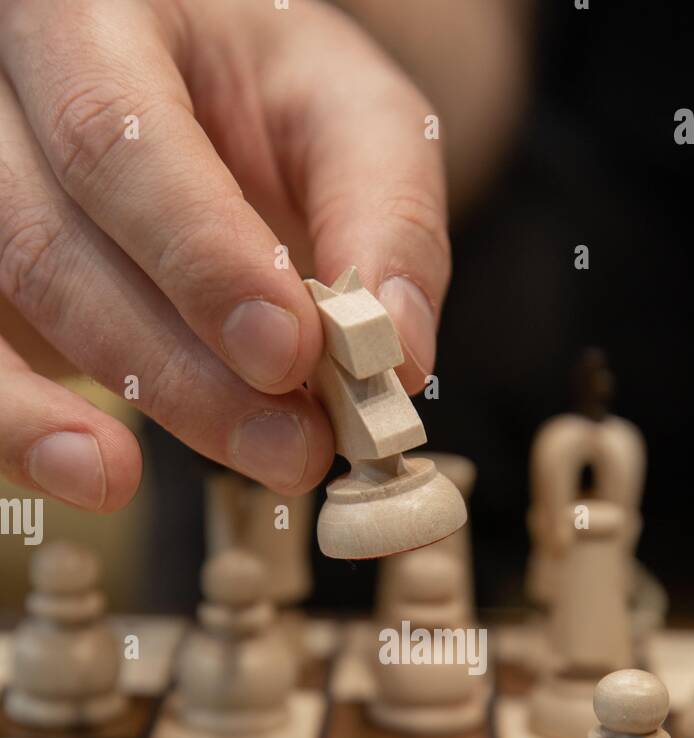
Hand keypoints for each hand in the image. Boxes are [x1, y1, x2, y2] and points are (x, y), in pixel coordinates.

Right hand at [0, 0, 449, 510]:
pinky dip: (26, 436)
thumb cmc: (270, 97)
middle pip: (52, 238)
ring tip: (224, 474)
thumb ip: (386, 219)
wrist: (200, 98)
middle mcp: (4, 92)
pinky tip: (95, 477)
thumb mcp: (352, 119)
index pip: (115, 137)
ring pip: (13, 305)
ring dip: (124, 410)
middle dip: (180, 368)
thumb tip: (397, 356)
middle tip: (294, 449)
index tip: (289, 353)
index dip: (198, 257)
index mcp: (94, 15)